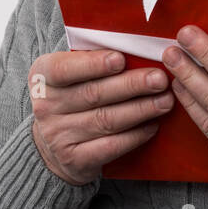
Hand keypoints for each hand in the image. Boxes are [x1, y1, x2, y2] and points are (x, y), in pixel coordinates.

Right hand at [28, 49, 173, 185]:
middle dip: (131, 86)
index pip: (64, 69)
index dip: (93, 65)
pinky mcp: (75, 160)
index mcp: (42, 76)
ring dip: (140, 110)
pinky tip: (153, 126)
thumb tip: (137, 48)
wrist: (52, 148)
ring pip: (106, 120)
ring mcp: (58, 136)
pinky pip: (110, 146)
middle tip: (159, 79)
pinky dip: (135, 136)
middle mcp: (46, 106)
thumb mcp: (70, 75)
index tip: (120, 59)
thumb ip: (92, 60)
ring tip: (165, 100)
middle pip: (94, 94)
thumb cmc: (71, 98)